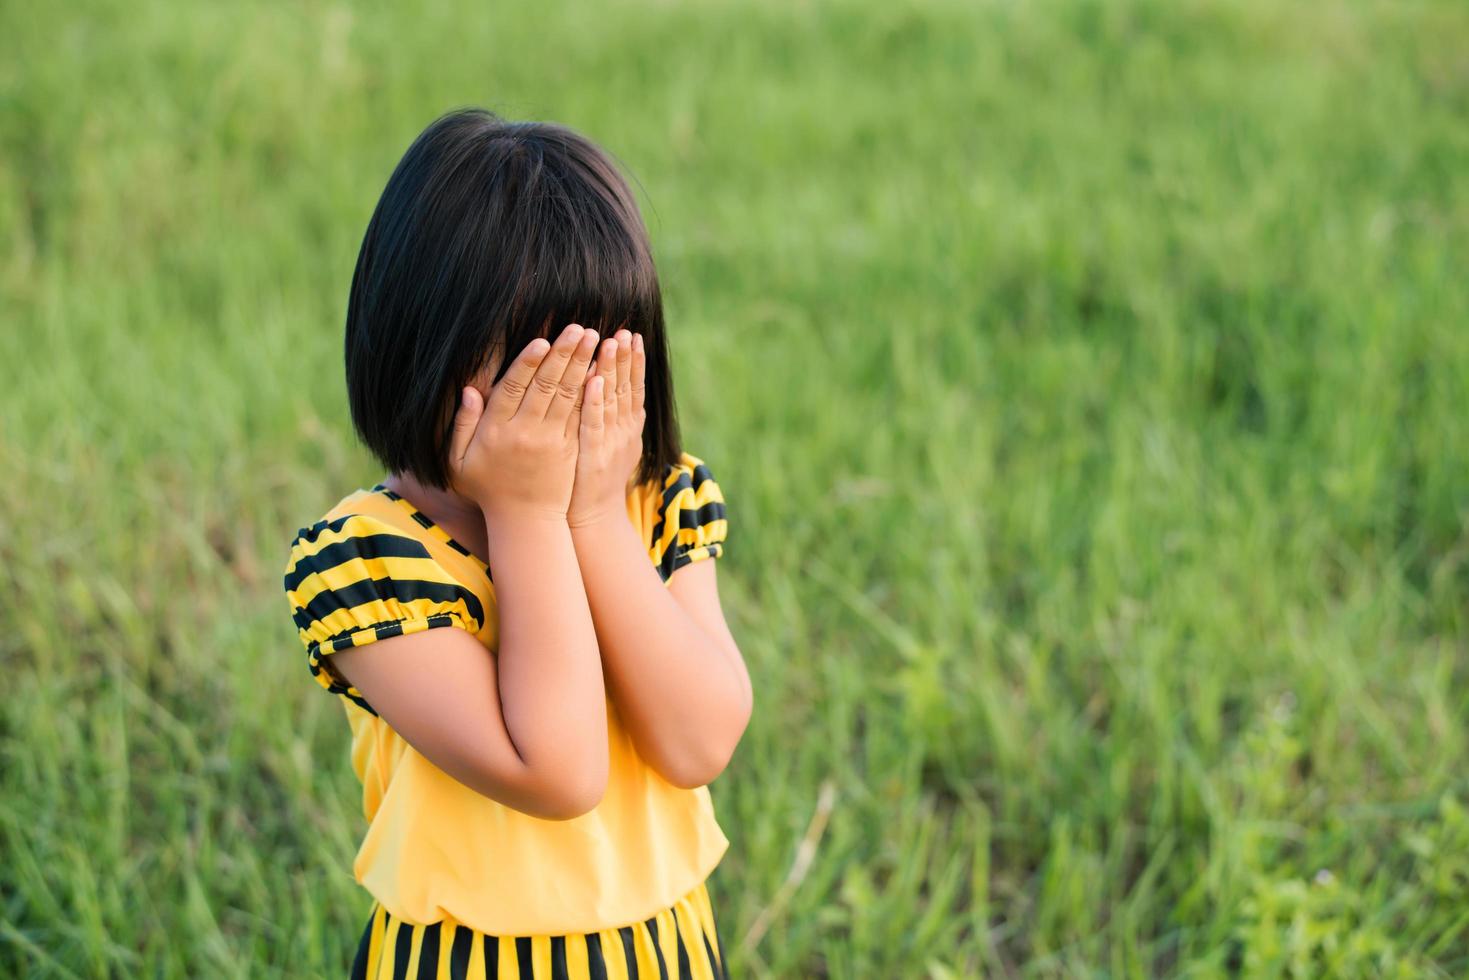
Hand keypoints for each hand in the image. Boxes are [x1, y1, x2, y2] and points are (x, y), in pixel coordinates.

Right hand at [449, 323, 598, 520]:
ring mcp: (552, 440)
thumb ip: (463, 425)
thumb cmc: (487, 487)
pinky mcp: (571, 447)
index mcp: (497, 431)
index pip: (514, 389)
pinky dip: (591, 391)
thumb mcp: (459, 461)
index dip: (528, 363)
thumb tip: (469, 389)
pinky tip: (600, 368)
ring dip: (582, 364)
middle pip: (546, 386)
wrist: (526, 521)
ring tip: (595, 337)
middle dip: (564, 355)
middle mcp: (527, 432)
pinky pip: (582, 414)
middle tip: (580, 328)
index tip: (542, 340)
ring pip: (568, 395)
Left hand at [569, 328, 645, 526]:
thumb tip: (608, 385)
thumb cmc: (592, 481)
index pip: (634, 388)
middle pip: (627, 388)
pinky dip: (596, 401)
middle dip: (626, 357)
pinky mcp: (592, 454)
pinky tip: (595, 379)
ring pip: (613, 400)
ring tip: (612, 341)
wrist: (591, 519)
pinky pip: (593, 423)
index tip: (633, 335)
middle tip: (626, 329)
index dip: (635, 362)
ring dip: (613, 369)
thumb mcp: (611, 447)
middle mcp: (624, 432)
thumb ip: (613, 418)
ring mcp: (610, 443)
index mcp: (628, 428)